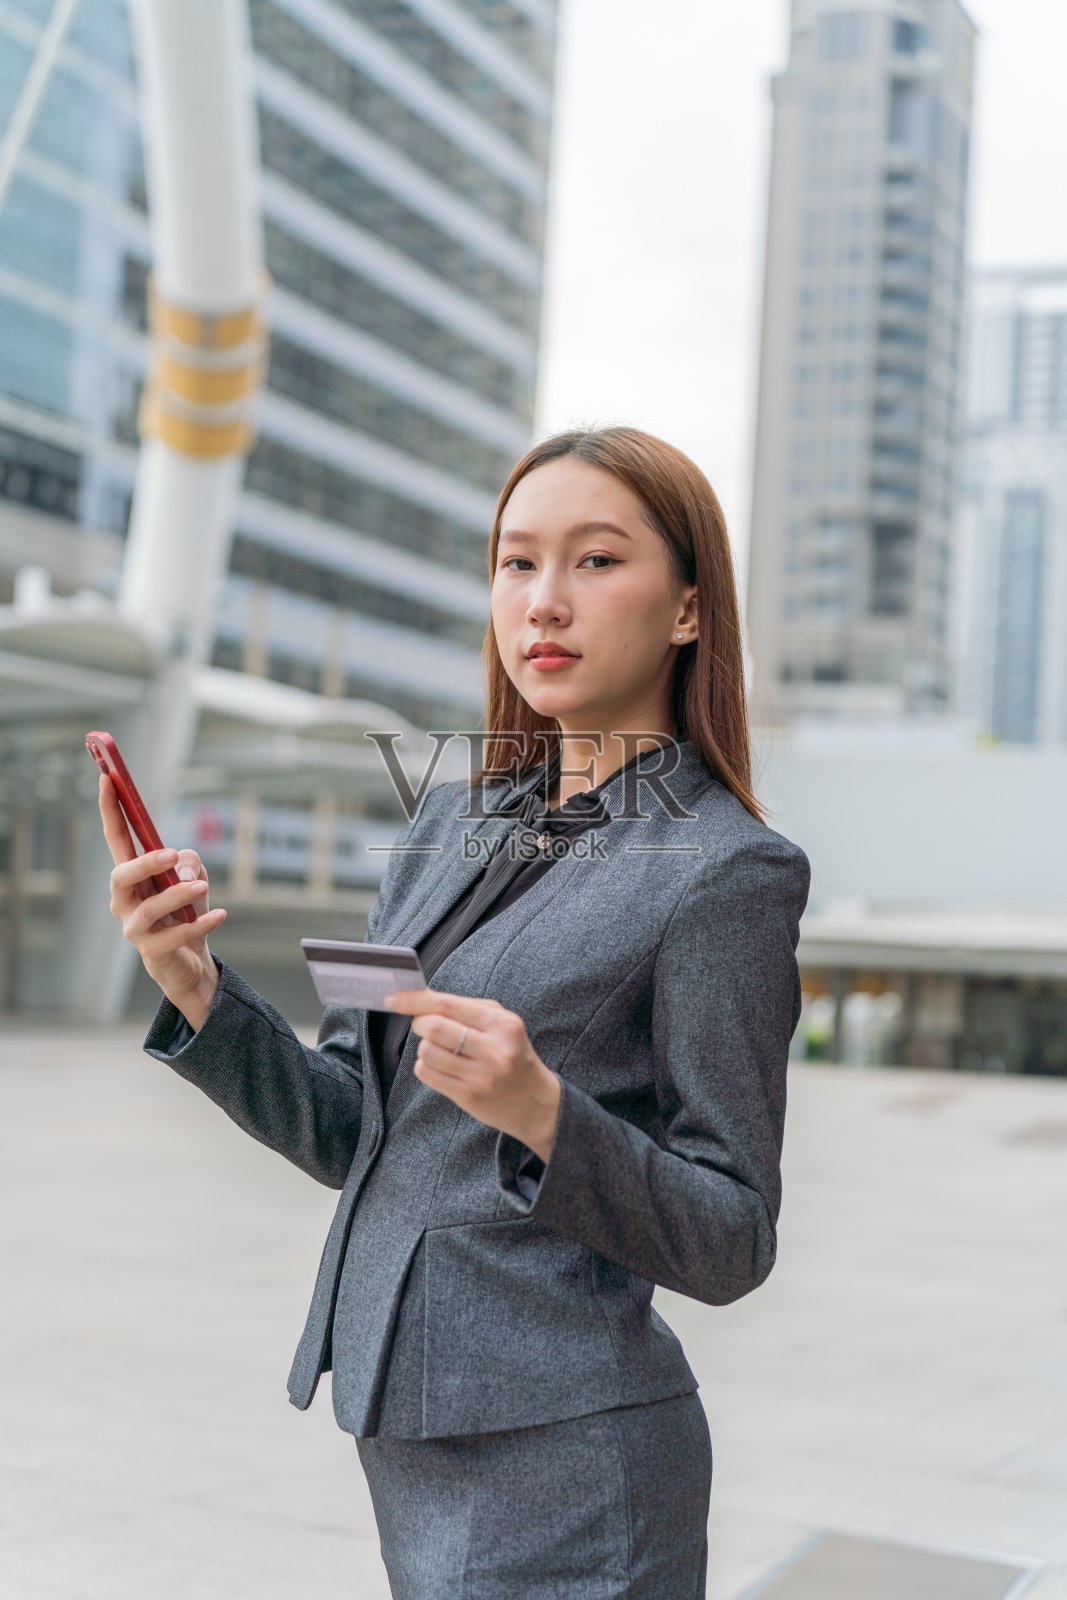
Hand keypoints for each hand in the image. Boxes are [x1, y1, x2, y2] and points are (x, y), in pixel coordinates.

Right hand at [99, 771, 225, 1025]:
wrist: (190, 959)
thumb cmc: (187, 909)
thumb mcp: (194, 876)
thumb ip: (188, 862)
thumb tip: (180, 871)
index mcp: (131, 876)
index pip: (116, 838)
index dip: (110, 809)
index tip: (108, 779)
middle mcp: (124, 900)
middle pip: (120, 876)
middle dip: (144, 863)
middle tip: (172, 854)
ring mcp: (135, 928)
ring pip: (148, 909)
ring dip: (178, 895)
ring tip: (202, 889)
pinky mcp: (152, 951)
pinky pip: (174, 936)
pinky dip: (199, 924)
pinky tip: (220, 915)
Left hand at [384, 988, 561, 1162]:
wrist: (535, 1102)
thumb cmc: (513, 1054)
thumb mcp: (502, 1024)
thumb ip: (466, 1009)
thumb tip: (421, 998)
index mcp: (502, 1024)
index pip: (448, 1004)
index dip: (415, 1000)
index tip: (393, 998)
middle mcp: (493, 1050)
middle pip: (433, 1028)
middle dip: (419, 1023)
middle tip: (423, 1025)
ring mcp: (480, 1076)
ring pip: (426, 1052)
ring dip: (424, 1047)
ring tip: (439, 1049)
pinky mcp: (468, 1096)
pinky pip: (427, 1074)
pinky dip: (425, 1066)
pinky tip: (441, 1066)